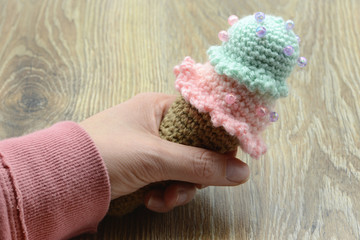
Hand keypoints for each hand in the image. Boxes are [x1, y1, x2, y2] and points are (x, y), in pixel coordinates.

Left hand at [79, 93, 249, 211]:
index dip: (217, 139)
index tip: (226, 161)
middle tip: (184, 188)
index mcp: (158, 108)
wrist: (63, 180)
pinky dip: (163, 194)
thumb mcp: (156, 157)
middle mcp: (155, 125)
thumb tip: (242, 172)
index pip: (202, 119)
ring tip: (163, 199)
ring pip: (181, 169)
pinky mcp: (140, 169)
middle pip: (194, 149)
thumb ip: (200, 164)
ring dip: (177, 188)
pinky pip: (165, 181)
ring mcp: (148, 148)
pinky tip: (151, 201)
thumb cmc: (107, 153)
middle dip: (192, 174)